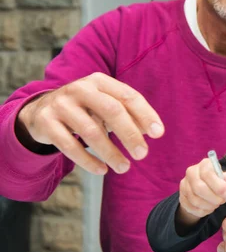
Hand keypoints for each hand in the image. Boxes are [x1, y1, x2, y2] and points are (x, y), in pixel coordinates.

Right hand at [16, 72, 163, 174]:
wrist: (40, 111)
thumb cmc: (84, 109)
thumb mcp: (105, 105)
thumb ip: (128, 114)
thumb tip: (151, 131)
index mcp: (99, 81)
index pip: (128, 96)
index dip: (145, 114)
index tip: (158, 134)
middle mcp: (80, 88)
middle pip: (111, 111)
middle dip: (130, 134)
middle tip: (142, 154)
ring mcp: (60, 104)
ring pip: (91, 131)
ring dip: (111, 153)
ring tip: (124, 168)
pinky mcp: (46, 122)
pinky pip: (69, 145)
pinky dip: (88, 160)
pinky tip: (102, 170)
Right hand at [176, 158, 225, 228]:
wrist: (203, 191)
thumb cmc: (216, 183)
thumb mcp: (224, 179)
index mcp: (204, 165)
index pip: (208, 174)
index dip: (219, 186)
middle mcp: (191, 172)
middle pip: (199, 188)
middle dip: (214, 198)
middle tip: (222, 201)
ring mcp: (184, 185)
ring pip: (195, 200)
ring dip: (209, 205)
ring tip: (216, 204)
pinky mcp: (182, 197)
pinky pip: (192, 208)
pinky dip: (203, 210)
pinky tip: (209, 207)